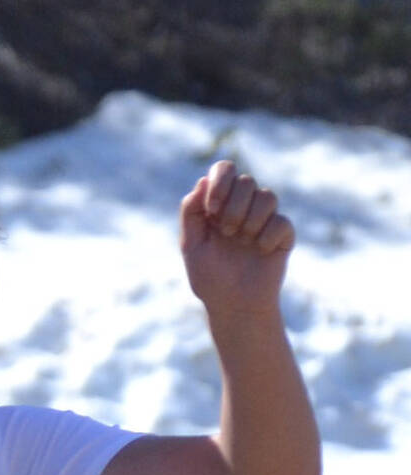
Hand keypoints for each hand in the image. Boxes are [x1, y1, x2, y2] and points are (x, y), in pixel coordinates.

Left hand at [180, 160, 294, 316]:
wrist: (233, 305)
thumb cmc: (210, 277)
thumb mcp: (191, 246)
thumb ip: (191, 213)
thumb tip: (201, 181)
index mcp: (220, 205)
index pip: (224, 169)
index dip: (221, 180)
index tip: (213, 207)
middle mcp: (243, 206)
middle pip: (246, 181)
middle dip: (233, 207)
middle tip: (226, 232)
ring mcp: (265, 218)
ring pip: (267, 196)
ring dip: (250, 221)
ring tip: (242, 242)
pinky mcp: (283, 232)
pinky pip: (280, 222)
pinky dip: (266, 239)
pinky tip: (260, 252)